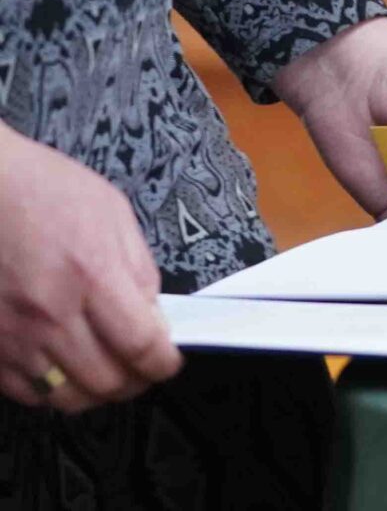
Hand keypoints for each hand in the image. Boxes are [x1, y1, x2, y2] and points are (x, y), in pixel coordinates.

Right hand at [0, 129, 180, 412]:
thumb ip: (138, 270)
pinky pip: (25, 392)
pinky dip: (52, 390)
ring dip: (94, 392)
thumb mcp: (113, 214)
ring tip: (106, 373)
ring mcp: (12, 336)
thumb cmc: (45, 191)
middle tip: (140, 369)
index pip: (140, 345)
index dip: (162, 364)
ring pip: (64, 397)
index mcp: (92, 275)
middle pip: (105, 381)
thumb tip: (154, 318)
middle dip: (134, 381)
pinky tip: (64, 369)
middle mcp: (51, 314)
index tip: (168, 362)